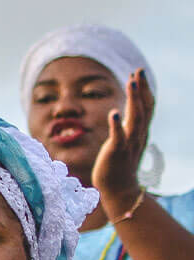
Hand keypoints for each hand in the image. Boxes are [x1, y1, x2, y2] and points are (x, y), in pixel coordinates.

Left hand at [91, 69, 154, 220]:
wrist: (119, 188)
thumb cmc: (119, 163)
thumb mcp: (126, 140)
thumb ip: (128, 126)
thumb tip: (124, 111)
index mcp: (141, 131)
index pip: (146, 106)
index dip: (143, 89)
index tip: (138, 73)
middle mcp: (138, 135)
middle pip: (143, 108)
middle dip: (141, 89)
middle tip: (138, 71)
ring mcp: (128, 143)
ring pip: (134, 118)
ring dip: (133, 100)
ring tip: (130, 83)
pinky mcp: (116, 152)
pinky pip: (118, 136)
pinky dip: (116, 124)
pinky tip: (113, 112)